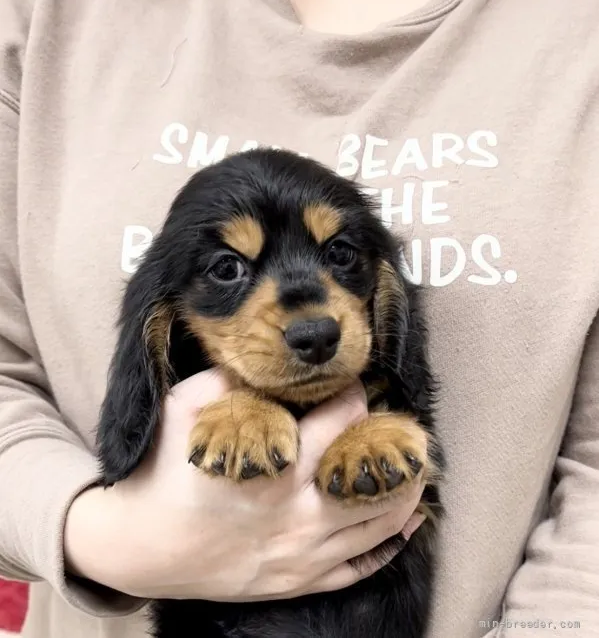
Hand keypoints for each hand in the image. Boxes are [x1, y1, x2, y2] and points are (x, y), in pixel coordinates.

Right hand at [64, 369, 424, 601]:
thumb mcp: (181, 414)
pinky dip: (388, 547)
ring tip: (420, 474)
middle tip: (402, 428)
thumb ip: (222, 383)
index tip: (356, 384)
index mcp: (276, 469)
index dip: (353, 397)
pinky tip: (405, 527)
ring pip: (374, 525)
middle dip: (389, 445)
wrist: (137, 548)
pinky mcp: (295, 581)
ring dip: (404, 496)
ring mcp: (301, 554)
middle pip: (367, 474)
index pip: (338, 423)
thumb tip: (255, 363)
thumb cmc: (159, 476)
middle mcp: (298, 514)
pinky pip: (356, 568)